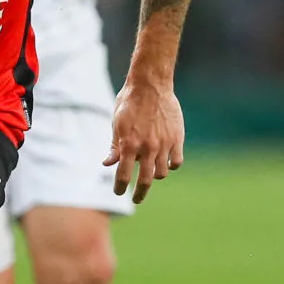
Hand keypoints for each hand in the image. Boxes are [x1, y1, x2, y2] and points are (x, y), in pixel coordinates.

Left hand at [105, 81, 183, 202]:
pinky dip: (171, 165)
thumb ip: (114, 146)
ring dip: (155, 176)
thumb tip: (107, 164)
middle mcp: (146, 148)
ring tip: (151, 173)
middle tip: (137, 199)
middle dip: (139, 194)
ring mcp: (163, 144)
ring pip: (161, 173)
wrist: (151, 85)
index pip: (123, 176)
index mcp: (128, 144)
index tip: (119, 192)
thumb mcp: (116, 123)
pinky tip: (166, 162)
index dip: (120, 188)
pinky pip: (176, 162)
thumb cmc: (129, 102)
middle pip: (145, 181)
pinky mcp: (177, 138)